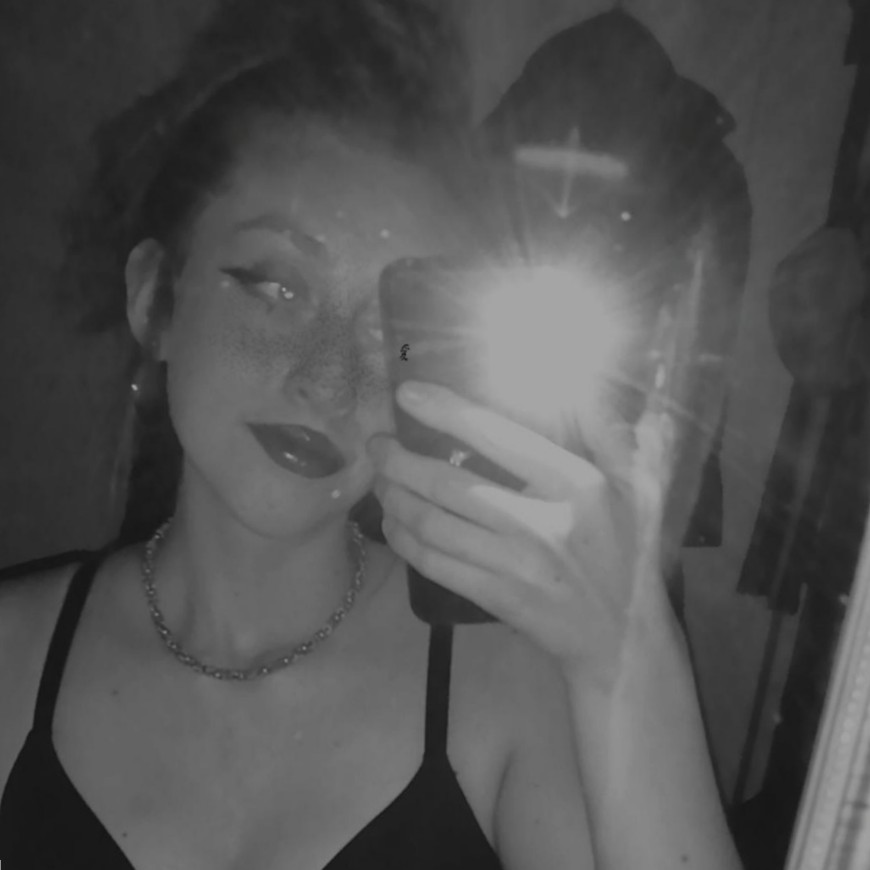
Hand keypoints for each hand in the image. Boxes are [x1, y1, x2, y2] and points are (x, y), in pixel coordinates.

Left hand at [367, 380, 676, 685]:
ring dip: (394, 498)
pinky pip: (433, 563)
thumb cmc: (630, 553)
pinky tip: (392, 523)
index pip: (498, 437)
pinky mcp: (494, 597)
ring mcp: (512, 565)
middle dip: (399, 461)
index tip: (407, 393)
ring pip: (431, 525)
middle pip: (447, 485)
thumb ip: (613, 434)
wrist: (622, 638)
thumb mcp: (643, 487)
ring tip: (379, 479)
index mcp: (575, 485)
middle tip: (376, 444)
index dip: (446, 411)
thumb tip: (585, 385)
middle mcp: (538, 523)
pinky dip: (403, 540)